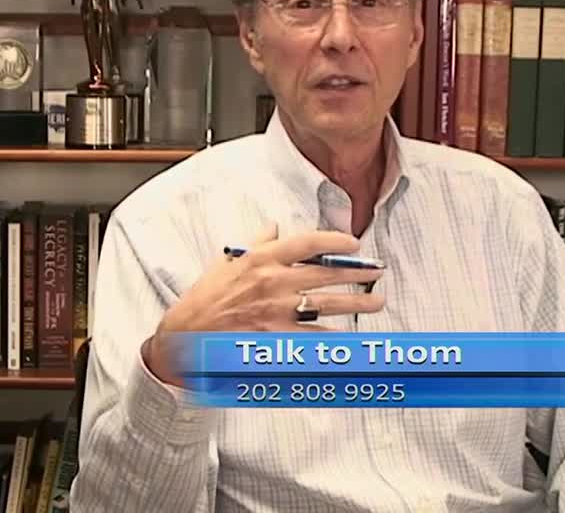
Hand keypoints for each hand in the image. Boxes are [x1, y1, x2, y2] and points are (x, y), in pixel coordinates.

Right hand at [143, 224, 385, 386]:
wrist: (187, 335)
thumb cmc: (205, 299)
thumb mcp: (227, 262)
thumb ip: (255, 244)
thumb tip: (274, 226)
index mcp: (262, 259)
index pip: (307, 243)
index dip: (335, 240)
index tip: (353, 242)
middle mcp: (273, 282)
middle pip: (326, 272)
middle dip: (357, 272)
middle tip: (377, 271)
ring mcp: (277, 311)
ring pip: (328, 304)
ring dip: (356, 303)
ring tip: (376, 301)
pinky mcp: (277, 337)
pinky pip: (314, 336)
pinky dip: (335, 336)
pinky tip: (351, 336)